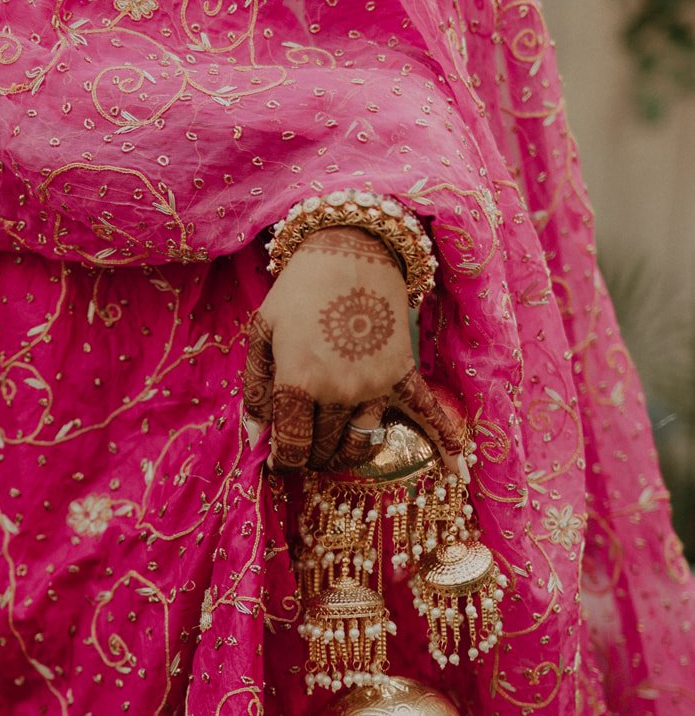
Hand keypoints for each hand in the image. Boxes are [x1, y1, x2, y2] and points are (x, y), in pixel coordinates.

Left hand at [242, 226, 467, 478]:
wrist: (354, 249)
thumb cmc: (299, 290)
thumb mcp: (262, 333)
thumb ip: (256, 389)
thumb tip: (257, 437)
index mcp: (300, 381)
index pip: (292, 446)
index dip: (281, 461)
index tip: (277, 462)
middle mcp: (340, 391)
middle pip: (324, 449)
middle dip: (307, 454)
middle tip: (300, 443)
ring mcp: (376, 385)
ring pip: (361, 444)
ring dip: (344, 454)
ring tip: (331, 448)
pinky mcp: (403, 374)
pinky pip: (427, 413)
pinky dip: (445, 440)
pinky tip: (459, 466)